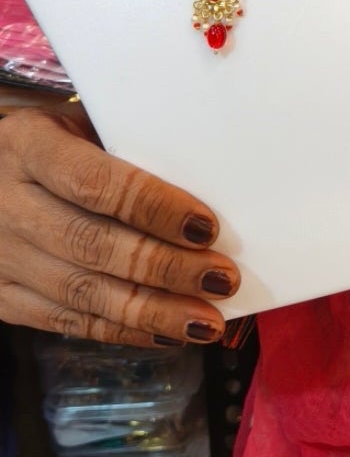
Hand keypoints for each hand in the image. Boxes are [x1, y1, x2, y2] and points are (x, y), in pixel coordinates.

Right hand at [0, 106, 238, 346]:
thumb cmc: (43, 144)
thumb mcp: (70, 123)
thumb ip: (121, 145)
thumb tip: (205, 176)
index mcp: (27, 147)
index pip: (97, 184)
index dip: (155, 208)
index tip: (206, 226)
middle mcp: (7, 205)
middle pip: (94, 244)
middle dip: (166, 267)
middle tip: (221, 278)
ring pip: (82, 293)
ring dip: (152, 312)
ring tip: (206, 320)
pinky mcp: (0, 298)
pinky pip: (67, 322)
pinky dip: (122, 331)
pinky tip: (167, 333)